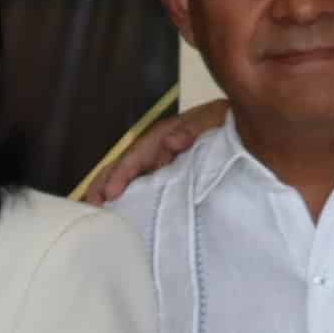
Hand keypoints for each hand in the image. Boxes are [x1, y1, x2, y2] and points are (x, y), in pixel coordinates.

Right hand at [76, 99, 224, 206]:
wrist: (244, 127)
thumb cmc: (225, 122)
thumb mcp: (212, 119)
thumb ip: (192, 128)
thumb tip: (170, 141)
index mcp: (163, 136)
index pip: (135, 155)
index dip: (121, 174)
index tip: (111, 192)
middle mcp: (156, 150)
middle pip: (123, 167)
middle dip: (103, 185)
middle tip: (89, 206)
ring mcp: (160, 163)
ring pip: (129, 179)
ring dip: (109, 193)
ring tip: (93, 212)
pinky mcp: (168, 176)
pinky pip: (144, 187)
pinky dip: (128, 199)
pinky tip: (119, 213)